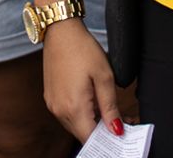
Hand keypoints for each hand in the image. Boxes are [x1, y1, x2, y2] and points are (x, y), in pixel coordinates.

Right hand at [42, 20, 126, 142]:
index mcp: (74, 107)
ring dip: (91, 125)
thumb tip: (116, 130)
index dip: (107, 141)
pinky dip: (81, 116)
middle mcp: (59, 110)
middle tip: (122, 124)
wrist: (60, 31)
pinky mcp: (50, 98)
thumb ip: (110, 106)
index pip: (91, 138)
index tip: (122, 136)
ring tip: (110, 112)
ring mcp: (52, 105)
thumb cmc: (83, 49)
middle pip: (83, 134)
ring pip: (75, 126)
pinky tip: (93, 104)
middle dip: (102, 134)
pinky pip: (67, 116)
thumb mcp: (104, 76)